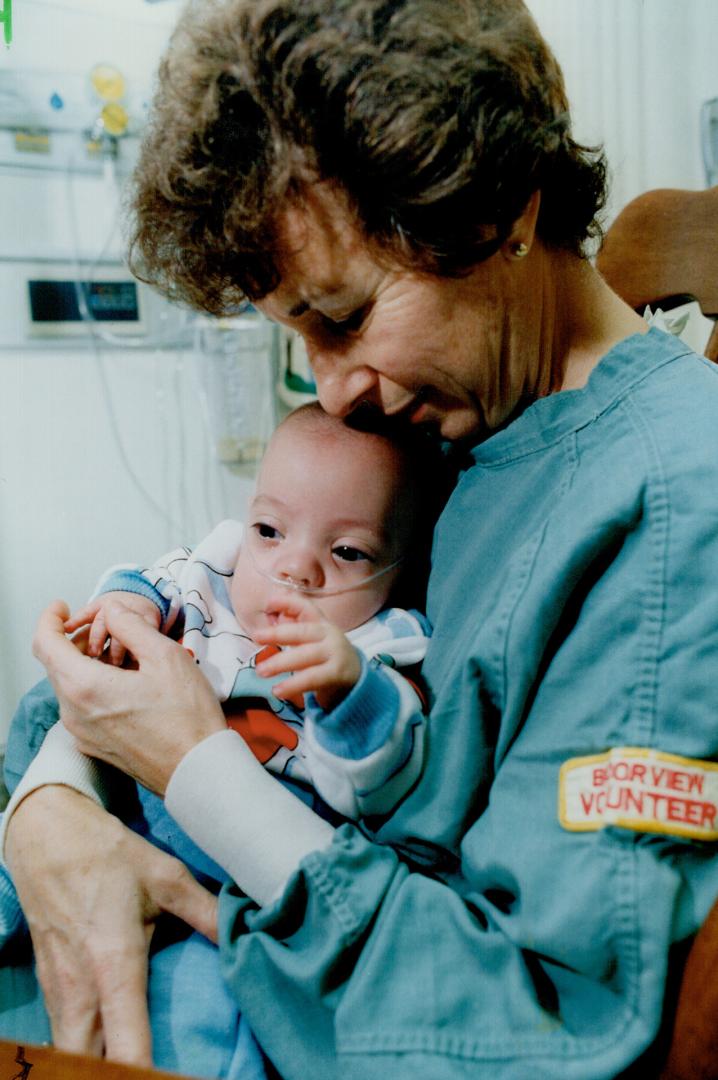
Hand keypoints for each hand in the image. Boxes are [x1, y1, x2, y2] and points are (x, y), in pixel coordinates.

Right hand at [4, 785, 217, 1065]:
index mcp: (113, 965)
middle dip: (117, 1075)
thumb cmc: (108, 854)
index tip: (171, 1079)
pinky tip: (108, 1049)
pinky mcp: (49, 987)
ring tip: (137, 1064)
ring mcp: (58, 992)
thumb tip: (246, 932)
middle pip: (88, 1064)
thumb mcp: (164, 875)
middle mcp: (80, 989)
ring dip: (99, 1064)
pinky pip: (64, 1036)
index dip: (146, 1074)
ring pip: (71, 1053)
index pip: (126, 1045)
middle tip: (157, 1073)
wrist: (45, 833)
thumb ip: (206, 912)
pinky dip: (83, 1051)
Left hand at [33, 600, 225, 794]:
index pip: (45, 643)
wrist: (197, 770)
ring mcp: (81, 733)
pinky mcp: (94, 746)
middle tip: (106, 629)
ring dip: (85, 664)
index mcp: (85, 686)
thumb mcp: (165, 656)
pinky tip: (124, 684)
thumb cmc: (186, 716)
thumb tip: (112, 611)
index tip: (61, 607)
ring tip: (122, 656)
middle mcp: (73, 713)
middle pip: (56, 665)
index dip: (49, 619)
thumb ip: (131, 625)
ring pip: (69, 686)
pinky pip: (81, 707)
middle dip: (74, 640)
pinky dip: (92, 687)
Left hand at [253, 594, 360, 710]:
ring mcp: (334, 654)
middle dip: (279, 633)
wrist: (356, 676)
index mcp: (321, 623)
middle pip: (303, 632)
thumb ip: (294, 630)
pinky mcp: (336, 674)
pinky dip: (293, 685)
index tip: (269, 602)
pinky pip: (312, 678)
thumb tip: (271, 619)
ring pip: (306, 656)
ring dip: (281, 663)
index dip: (288, 602)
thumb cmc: (326, 655)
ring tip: (261, 671)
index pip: (305, 607)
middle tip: (257, 636)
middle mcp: (329, 634)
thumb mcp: (313, 639)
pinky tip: (277, 691)